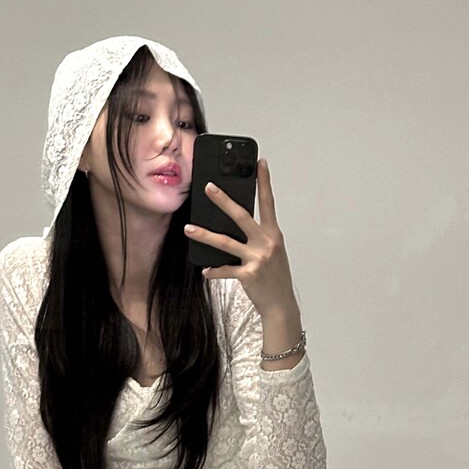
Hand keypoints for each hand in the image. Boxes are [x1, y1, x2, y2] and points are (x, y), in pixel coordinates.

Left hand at [183, 157, 296, 316]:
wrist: (280, 305)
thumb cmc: (275, 277)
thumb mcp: (272, 252)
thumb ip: (258, 238)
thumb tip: (233, 226)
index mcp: (273, 234)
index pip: (268, 203)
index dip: (264, 182)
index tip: (259, 163)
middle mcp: (266, 243)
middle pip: (241, 216)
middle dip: (223, 201)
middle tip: (208, 187)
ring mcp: (257, 259)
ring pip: (226, 243)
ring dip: (204, 235)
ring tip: (188, 229)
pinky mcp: (248, 275)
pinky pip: (225, 270)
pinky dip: (213, 271)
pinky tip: (205, 271)